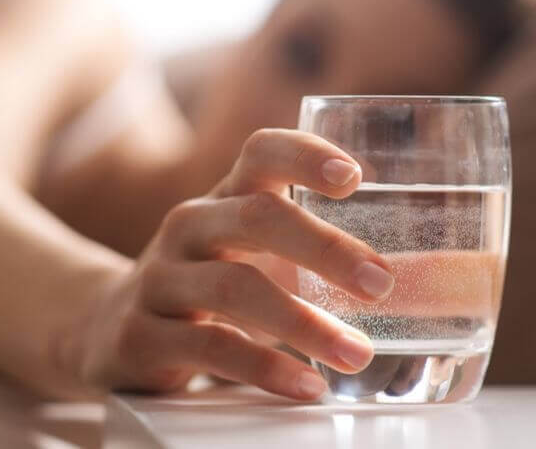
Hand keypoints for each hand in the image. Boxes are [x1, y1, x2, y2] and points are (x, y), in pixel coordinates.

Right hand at [70, 129, 393, 399]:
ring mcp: (160, 279)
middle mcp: (189, 227)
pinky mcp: (141, 335)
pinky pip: (209, 347)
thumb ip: (313, 251)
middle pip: (255, 215)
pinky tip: (305, 384)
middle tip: (381, 283)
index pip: (261, 152)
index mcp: (223, 198)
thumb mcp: (245, 253)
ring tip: (356, 351)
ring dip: (304, 322)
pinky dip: (264, 366)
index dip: (305, 155)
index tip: (355, 178)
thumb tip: (431, 278)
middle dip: (324, 247)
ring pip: (234, 286)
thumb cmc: (205, 286)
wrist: (105, 327)